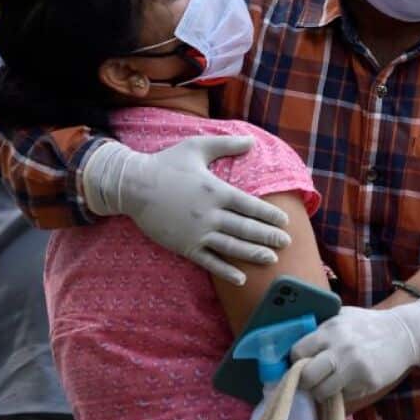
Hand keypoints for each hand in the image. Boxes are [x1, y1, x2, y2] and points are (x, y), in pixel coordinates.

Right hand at [81, 136, 290, 285]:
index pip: (250, 206)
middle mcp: (210, 214)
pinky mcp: (185, 246)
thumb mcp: (197, 147)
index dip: (270, 215)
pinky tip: (242, 279)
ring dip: (254, 254)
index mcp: (216, 191)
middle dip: (268, 236)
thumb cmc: (166, 164)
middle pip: (246, 229)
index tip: (285, 222)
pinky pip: (209, 262)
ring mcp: (197, 233)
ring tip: (272, 259)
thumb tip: (251, 140)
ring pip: (232, 247)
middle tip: (286, 243)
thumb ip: (225, 144)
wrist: (133, 186)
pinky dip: (226, 272)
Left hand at [291, 294, 419, 400]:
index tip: (300, 364)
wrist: (405, 333)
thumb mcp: (342, 317)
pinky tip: (349, 384)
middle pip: (306, 376)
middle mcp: (339, 347)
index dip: (296, 361)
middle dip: (305, 381)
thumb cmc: (369, 325)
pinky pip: (343, 396)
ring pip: (322, 391)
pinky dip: (341, 394)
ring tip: (329, 385)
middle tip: (311, 380)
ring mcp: (354, 366)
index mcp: (330, 329)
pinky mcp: (367, 381)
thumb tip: (294, 346)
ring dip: (322, 392)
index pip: (297, 352)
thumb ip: (321, 330)